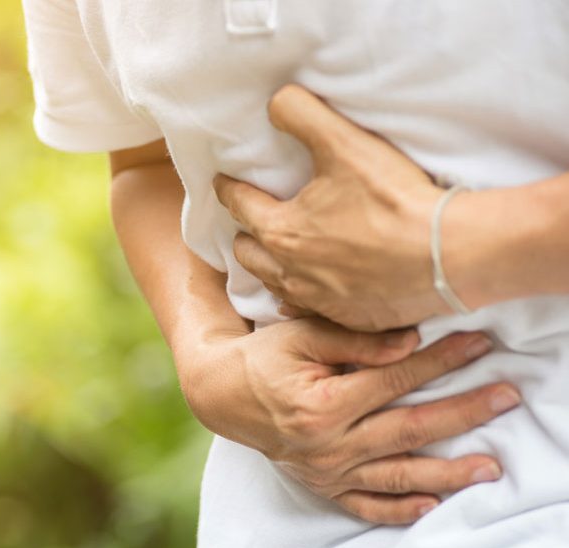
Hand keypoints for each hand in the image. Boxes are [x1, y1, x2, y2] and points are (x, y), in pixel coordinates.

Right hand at [176, 317, 519, 524]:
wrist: (221, 394)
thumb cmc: (262, 357)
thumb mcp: (300, 335)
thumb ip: (354, 339)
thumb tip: (410, 343)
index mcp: (322, 403)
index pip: (396, 379)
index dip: (441, 361)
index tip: (479, 344)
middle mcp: (327, 444)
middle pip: (409, 429)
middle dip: (464, 412)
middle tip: (507, 398)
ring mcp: (326, 470)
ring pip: (398, 475)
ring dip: (448, 472)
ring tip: (490, 467)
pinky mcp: (322, 486)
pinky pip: (367, 506)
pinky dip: (400, 509)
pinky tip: (434, 505)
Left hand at [213, 84, 452, 331]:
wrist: (450, 256)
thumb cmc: (394, 200)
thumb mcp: (344, 143)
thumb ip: (302, 115)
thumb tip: (276, 103)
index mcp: (281, 231)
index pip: (239, 205)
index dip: (228, 189)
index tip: (223, 183)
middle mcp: (291, 272)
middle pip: (247, 254)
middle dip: (244, 234)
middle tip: (250, 221)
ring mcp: (319, 301)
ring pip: (276, 285)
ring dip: (271, 268)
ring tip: (277, 254)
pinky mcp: (348, 318)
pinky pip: (311, 310)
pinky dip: (304, 298)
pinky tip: (313, 290)